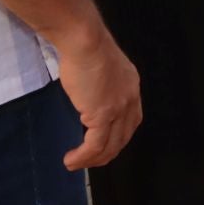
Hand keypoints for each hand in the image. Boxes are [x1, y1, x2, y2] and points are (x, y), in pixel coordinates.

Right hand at [56, 26, 141, 170]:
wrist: (84, 40)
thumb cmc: (85, 47)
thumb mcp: (100, 69)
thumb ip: (100, 86)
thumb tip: (88, 97)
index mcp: (131, 86)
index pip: (131, 120)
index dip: (117, 135)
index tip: (102, 144)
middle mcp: (130, 99)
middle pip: (123, 137)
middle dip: (105, 153)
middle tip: (88, 160)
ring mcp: (118, 108)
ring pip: (110, 146)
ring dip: (92, 160)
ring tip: (74, 164)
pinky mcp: (103, 114)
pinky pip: (95, 145)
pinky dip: (83, 157)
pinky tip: (72, 159)